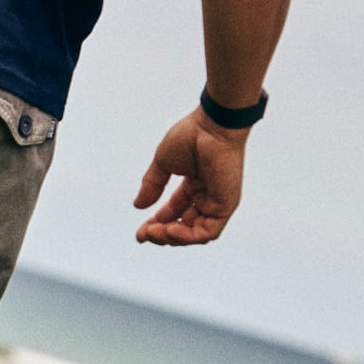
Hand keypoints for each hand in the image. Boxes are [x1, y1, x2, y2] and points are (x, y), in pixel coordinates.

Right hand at [133, 108, 247, 245]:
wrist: (211, 127)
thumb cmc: (190, 137)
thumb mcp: (163, 163)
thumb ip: (152, 185)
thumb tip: (138, 206)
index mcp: (193, 183)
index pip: (174, 210)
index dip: (157, 222)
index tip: (140, 232)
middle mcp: (206, 196)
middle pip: (184, 225)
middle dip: (162, 233)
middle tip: (144, 235)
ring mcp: (216, 202)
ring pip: (195, 232)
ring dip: (173, 237)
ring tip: (154, 233)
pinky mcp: (225, 206)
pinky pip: (207, 231)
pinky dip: (188, 235)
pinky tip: (171, 230)